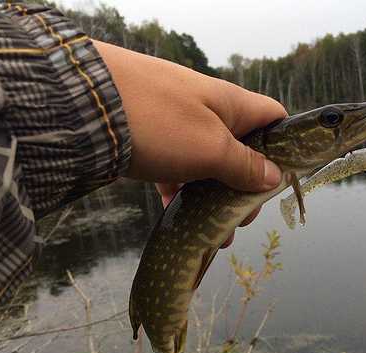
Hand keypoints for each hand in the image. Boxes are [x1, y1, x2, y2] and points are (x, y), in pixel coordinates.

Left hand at [93, 41, 286, 246]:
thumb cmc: (158, 123)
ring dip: (215, 197)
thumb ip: (245, 165)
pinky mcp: (153, 141)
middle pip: (243, 149)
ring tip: (217, 234)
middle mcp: (208, 112)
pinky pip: (178, 168)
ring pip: (209, 164)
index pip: (273, 118)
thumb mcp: (211, 148)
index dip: (284, 146)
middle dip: (246, 185)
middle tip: (241, 218)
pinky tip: (180, 217)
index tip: (280, 178)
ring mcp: (178, 126)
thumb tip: (274, 176)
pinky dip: (182, 192)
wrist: (81, 107)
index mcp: (231, 104)